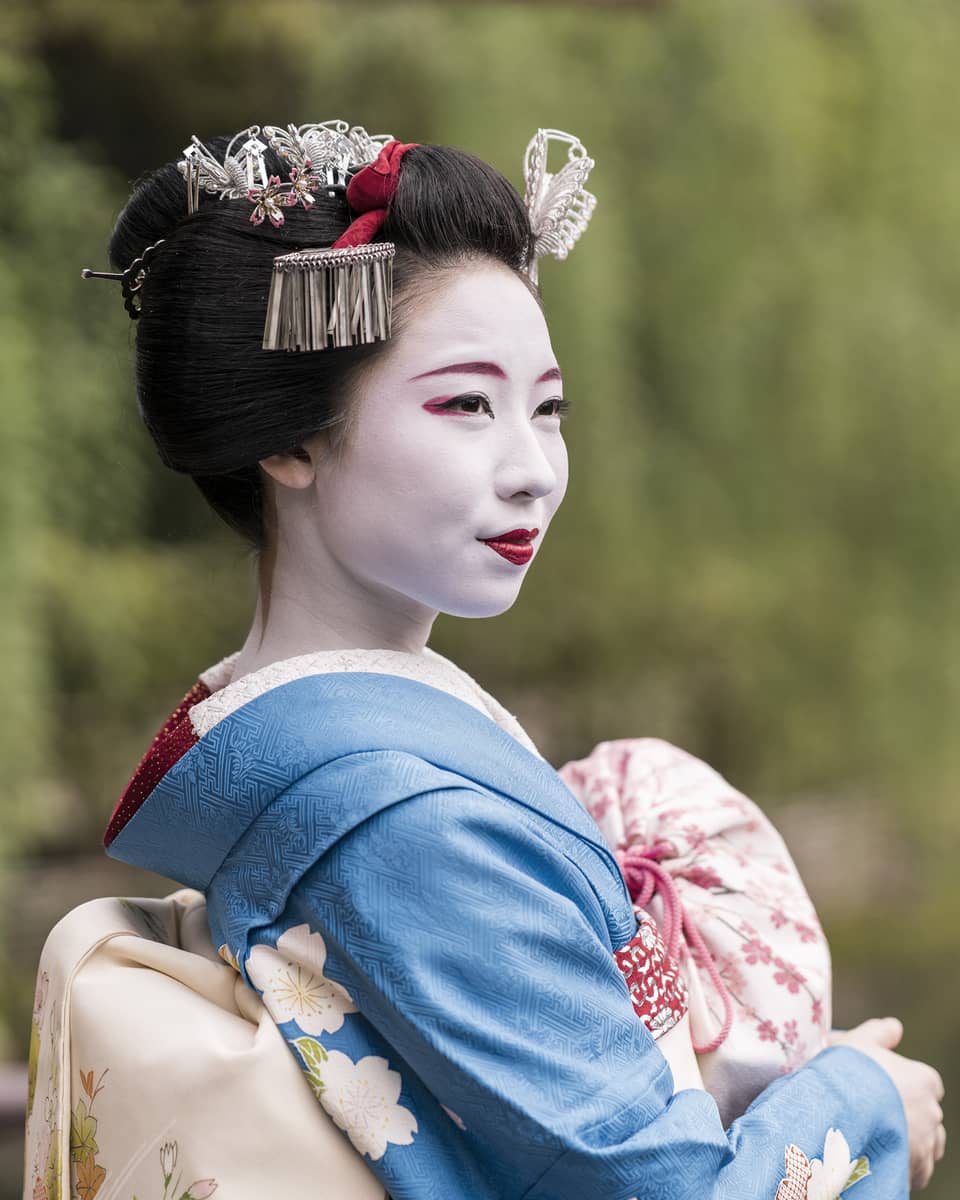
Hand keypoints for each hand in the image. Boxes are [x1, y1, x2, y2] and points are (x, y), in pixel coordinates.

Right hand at [829, 1018, 945, 1189]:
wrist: (842, 1113)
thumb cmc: (850, 1072)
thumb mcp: (859, 1041)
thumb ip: (879, 1032)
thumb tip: (895, 1026)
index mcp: (924, 1079)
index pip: (927, 1084)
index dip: (907, 1086)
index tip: (886, 1089)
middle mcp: (932, 1112)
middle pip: (928, 1116)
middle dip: (910, 1117)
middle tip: (879, 1116)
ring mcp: (926, 1143)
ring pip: (927, 1145)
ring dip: (912, 1144)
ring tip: (882, 1142)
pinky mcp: (916, 1169)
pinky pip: (917, 1170)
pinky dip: (905, 1167)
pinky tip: (884, 1160)